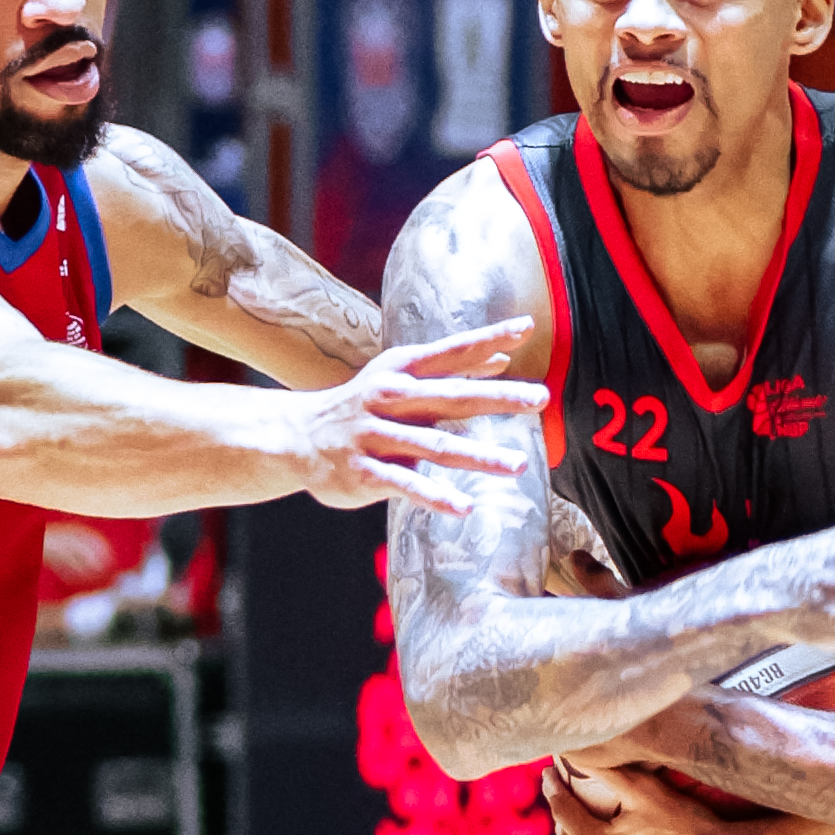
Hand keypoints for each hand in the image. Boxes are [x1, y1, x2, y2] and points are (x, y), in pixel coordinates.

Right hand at [289, 329, 545, 512]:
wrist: (294, 436)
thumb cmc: (362, 406)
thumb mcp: (401, 379)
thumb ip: (453, 371)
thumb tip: (502, 358)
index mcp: (401, 371)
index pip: (452, 351)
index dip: (488, 338)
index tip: (527, 328)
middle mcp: (389, 398)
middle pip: (451, 396)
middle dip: (498, 397)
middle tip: (540, 398)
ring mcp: (375, 436)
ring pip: (434, 446)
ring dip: (478, 456)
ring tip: (517, 466)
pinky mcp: (364, 472)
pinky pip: (405, 485)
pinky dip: (436, 497)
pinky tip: (465, 507)